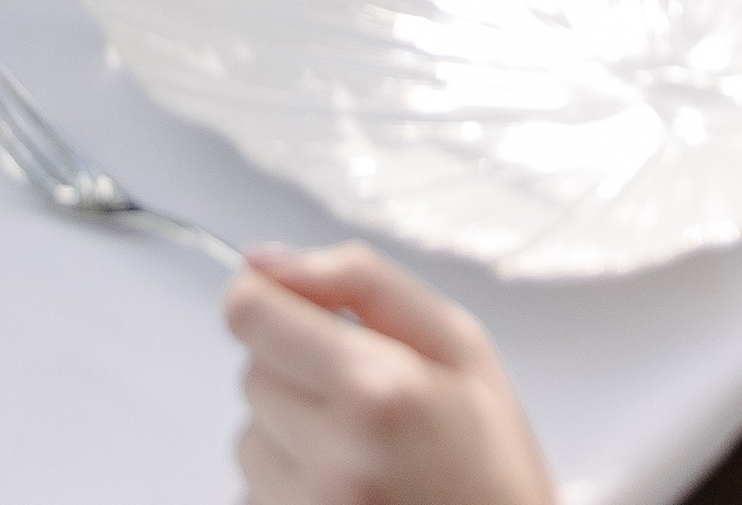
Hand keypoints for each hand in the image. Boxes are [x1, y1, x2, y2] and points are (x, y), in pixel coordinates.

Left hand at [227, 246, 555, 504]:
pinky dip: (291, 487)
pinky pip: (255, 492)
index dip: (266, 301)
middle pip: (251, 373)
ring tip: (362, 459)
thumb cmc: (493, 463)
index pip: (251, 313)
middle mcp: (335, 454)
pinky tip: (350, 497)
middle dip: (294, 373)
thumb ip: (360, 280)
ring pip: (249, 439)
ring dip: (289, 438)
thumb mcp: (460, 346)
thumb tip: (264, 259)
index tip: (294, 313)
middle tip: (363, 403)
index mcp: (378, 387)